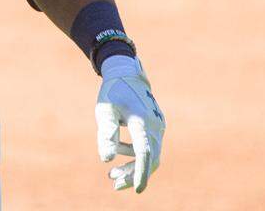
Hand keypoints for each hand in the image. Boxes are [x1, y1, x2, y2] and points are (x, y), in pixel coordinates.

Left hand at [95, 55, 164, 192]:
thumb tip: (105, 159)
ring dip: (134, 167)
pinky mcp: (158, 125)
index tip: (137, 189)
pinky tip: (120, 152)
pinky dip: (138, 155)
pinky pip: (151, 146)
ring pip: (151, 154)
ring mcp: (159, 125)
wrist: (128, 74)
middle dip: (133, 175)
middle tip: (114, 185)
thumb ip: (106, 133)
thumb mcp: (105, 111)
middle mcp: (154, 124)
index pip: (144, 151)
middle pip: (149, 158)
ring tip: (113, 176)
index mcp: (141, 120)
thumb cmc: (113, 92)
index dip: (140, 172)